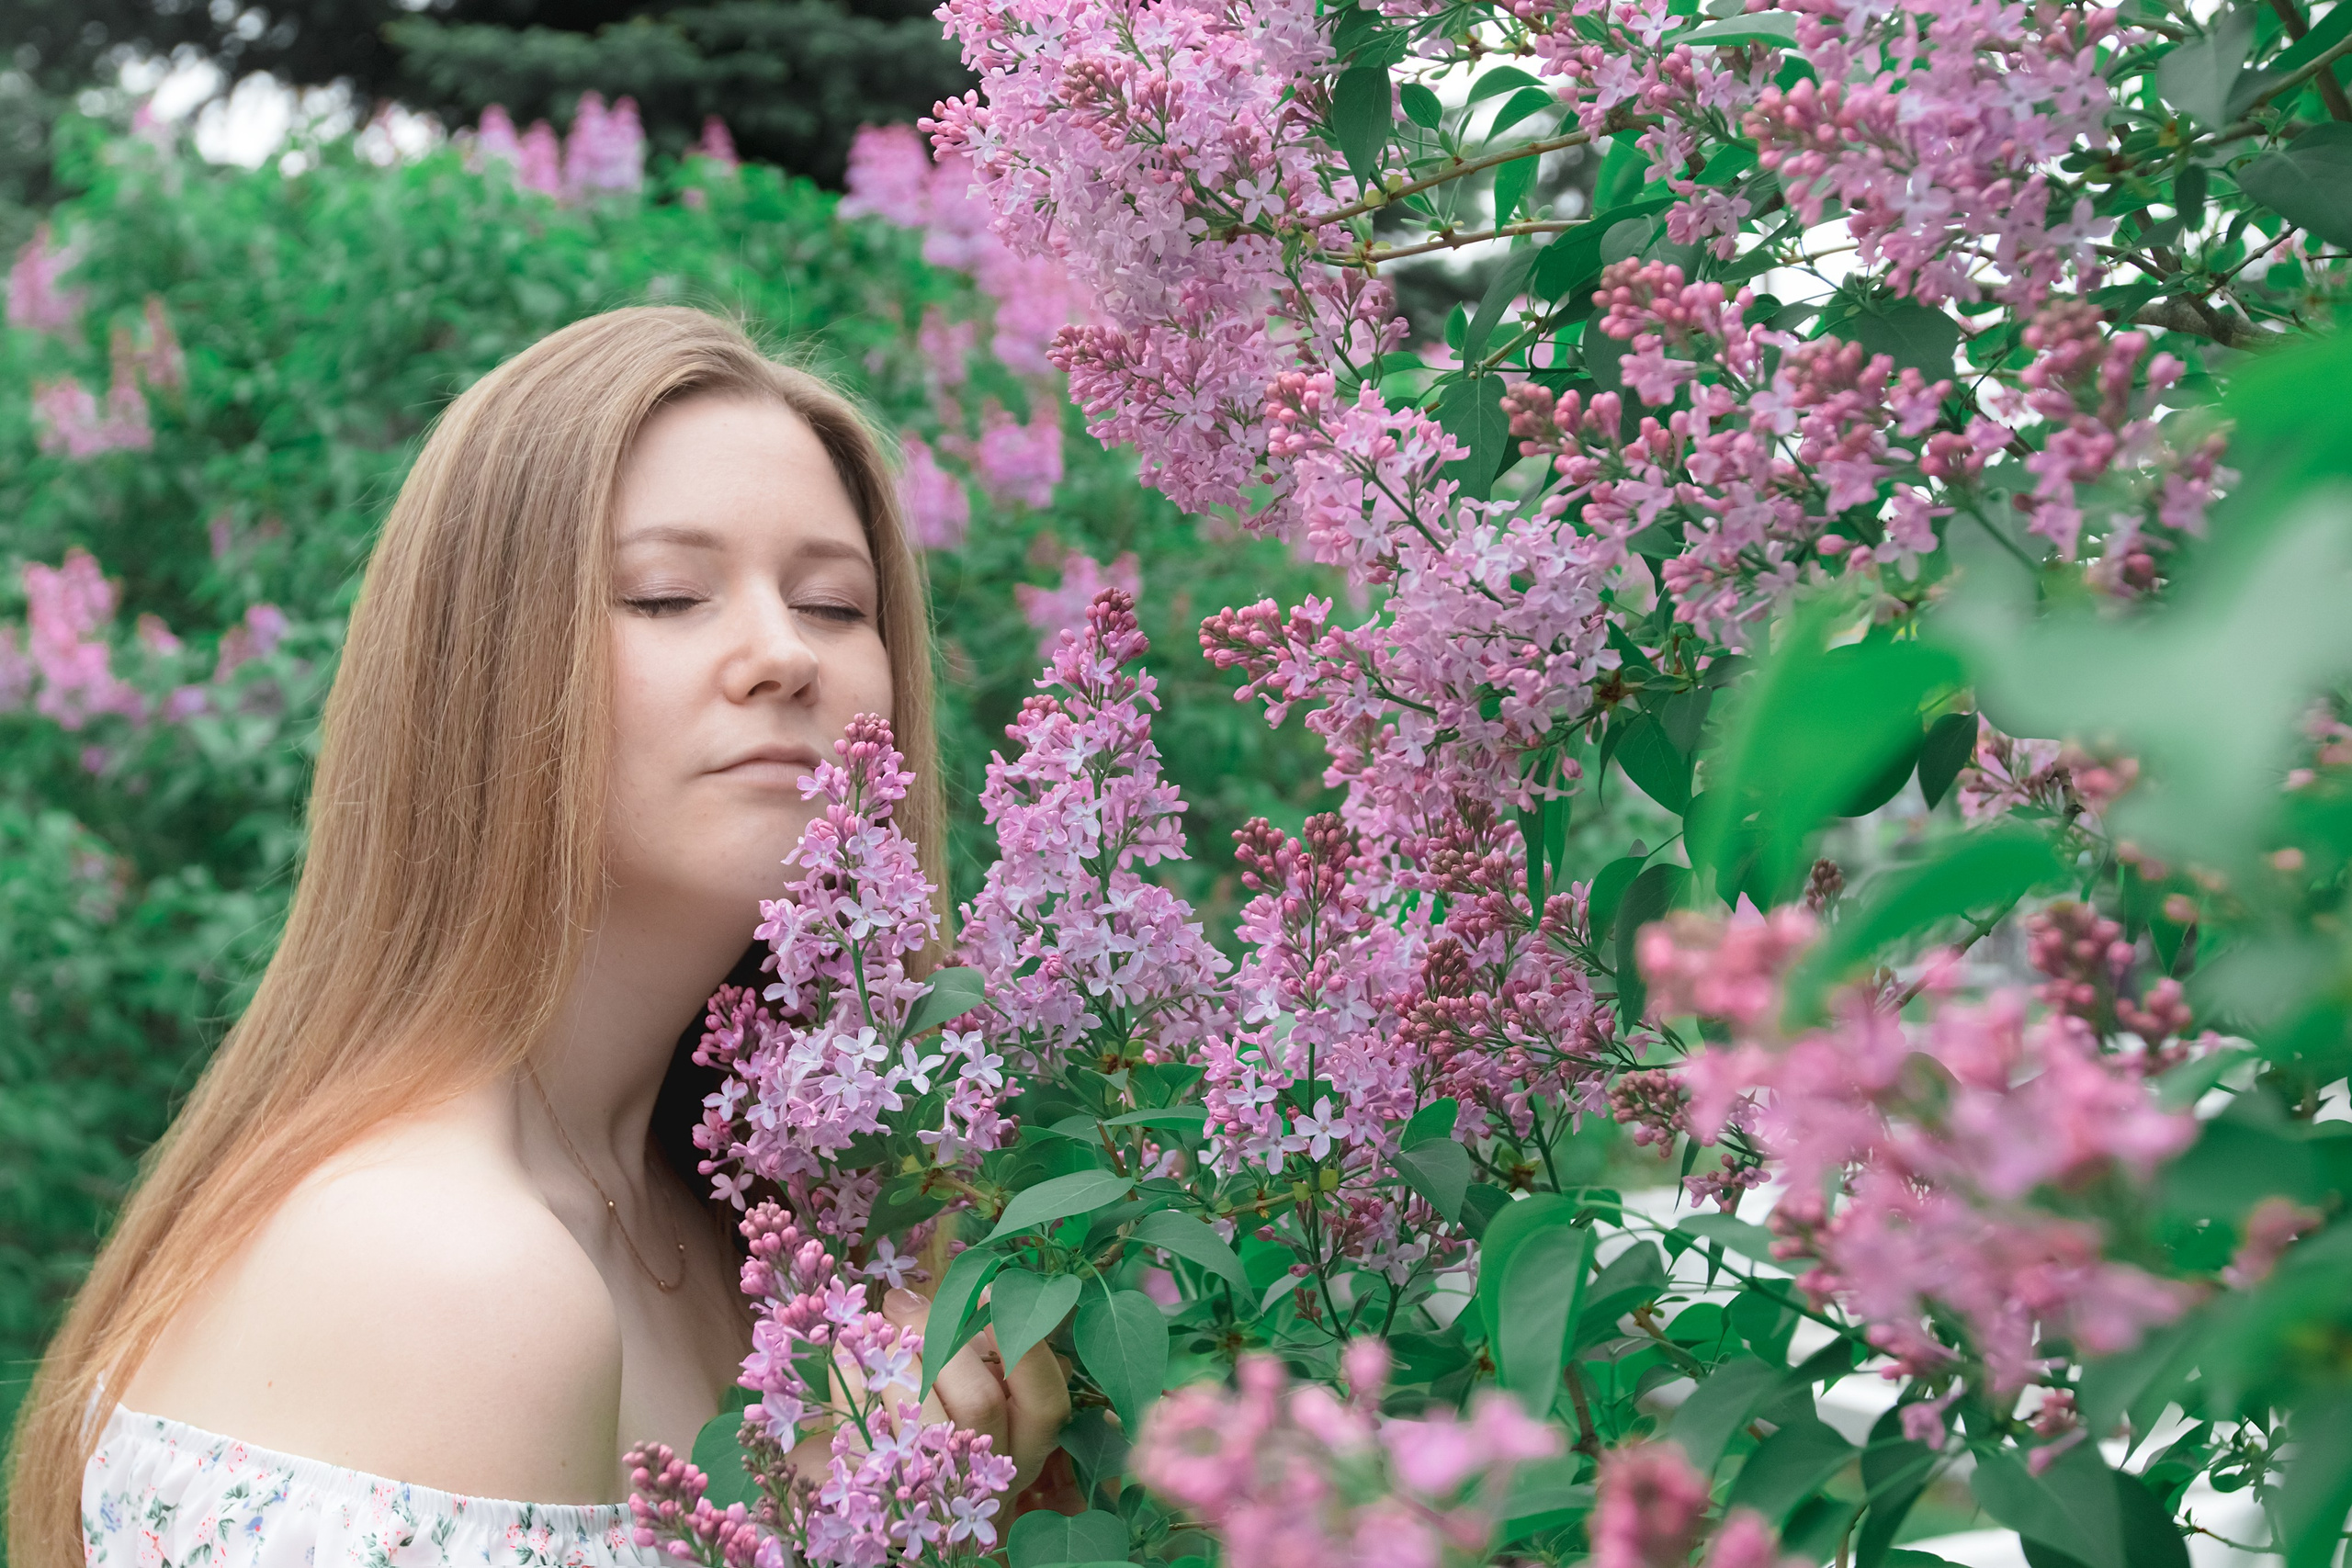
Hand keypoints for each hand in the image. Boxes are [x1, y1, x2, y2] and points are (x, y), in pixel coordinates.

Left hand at [790, 1285, 1071, 1497]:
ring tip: (876, 1324)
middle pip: (979, 1402)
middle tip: (902, 1300)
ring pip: (924, 1422)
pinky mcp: (877, 1497)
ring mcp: (934, 1492)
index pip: (1045, 1400)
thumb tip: (965, 1291)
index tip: (987, 1290)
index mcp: (1026, 1442)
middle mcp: (989, 1476)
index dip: (1024, 1346)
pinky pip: (864, 1435)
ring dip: (897, 1359)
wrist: (884, 1494)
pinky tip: (849, 1353)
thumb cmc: (945, 1417)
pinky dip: (851, 1383)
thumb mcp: (979, 1382)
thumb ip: (980, 1346)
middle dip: (939, 1337)